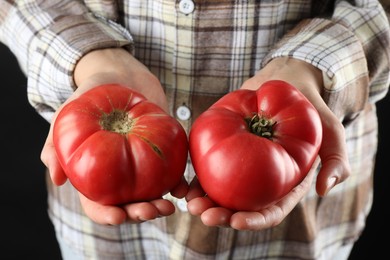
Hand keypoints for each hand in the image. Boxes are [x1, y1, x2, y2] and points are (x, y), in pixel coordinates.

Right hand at [41, 48, 188, 224]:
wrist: (120, 76)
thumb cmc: (89, 96)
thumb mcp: (68, 116)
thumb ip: (55, 144)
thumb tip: (56, 178)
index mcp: (94, 175)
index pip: (97, 204)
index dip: (106, 215)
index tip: (117, 217)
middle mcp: (119, 176)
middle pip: (128, 205)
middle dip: (139, 213)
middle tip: (152, 211)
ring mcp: (142, 166)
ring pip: (151, 196)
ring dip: (160, 206)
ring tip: (169, 206)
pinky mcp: (161, 154)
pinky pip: (171, 173)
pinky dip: (177, 184)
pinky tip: (182, 188)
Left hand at [186, 57, 350, 229]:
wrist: (285, 82)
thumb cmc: (310, 107)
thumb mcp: (331, 130)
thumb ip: (335, 157)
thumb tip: (324, 189)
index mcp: (285, 185)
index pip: (271, 210)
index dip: (255, 220)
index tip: (237, 221)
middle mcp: (262, 181)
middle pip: (241, 207)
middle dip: (223, 216)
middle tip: (205, 215)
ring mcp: (242, 167)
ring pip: (221, 192)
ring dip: (205, 202)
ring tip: (190, 203)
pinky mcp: (226, 150)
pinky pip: (209, 168)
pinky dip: (197, 179)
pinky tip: (185, 184)